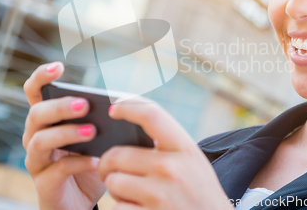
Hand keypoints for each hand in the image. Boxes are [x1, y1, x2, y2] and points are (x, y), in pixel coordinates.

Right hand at [22, 62, 105, 209]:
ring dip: (67, 133)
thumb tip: (133, 103)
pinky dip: (77, 163)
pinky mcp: (44, 184)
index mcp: (47, 119)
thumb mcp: (99, 138)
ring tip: (92, 131)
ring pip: (40, 140)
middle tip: (85, 105)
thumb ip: (107, 121)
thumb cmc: (90, 162)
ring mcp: (37, 160)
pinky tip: (96, 161)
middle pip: (37, 114)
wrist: (81, 203)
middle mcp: (35, 136)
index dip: (41, 76)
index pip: (34, 92)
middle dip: (60, 106)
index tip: (59, 67)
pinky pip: (57, 169)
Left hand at [97, 97, 233, 209]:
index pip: (152, 115)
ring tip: (131, 195)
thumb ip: (168, 145)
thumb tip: (128, 125)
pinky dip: (121, 209)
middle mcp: (172, 168)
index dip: (128, 107)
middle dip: (107, 164)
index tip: (113, 109)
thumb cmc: (199, 194)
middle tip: (108, 170)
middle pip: (118, 154)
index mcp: (185, 149)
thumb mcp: (192, 162)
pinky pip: (116, 207)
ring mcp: (159, 194)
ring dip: (115, 190)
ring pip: (113, 182)